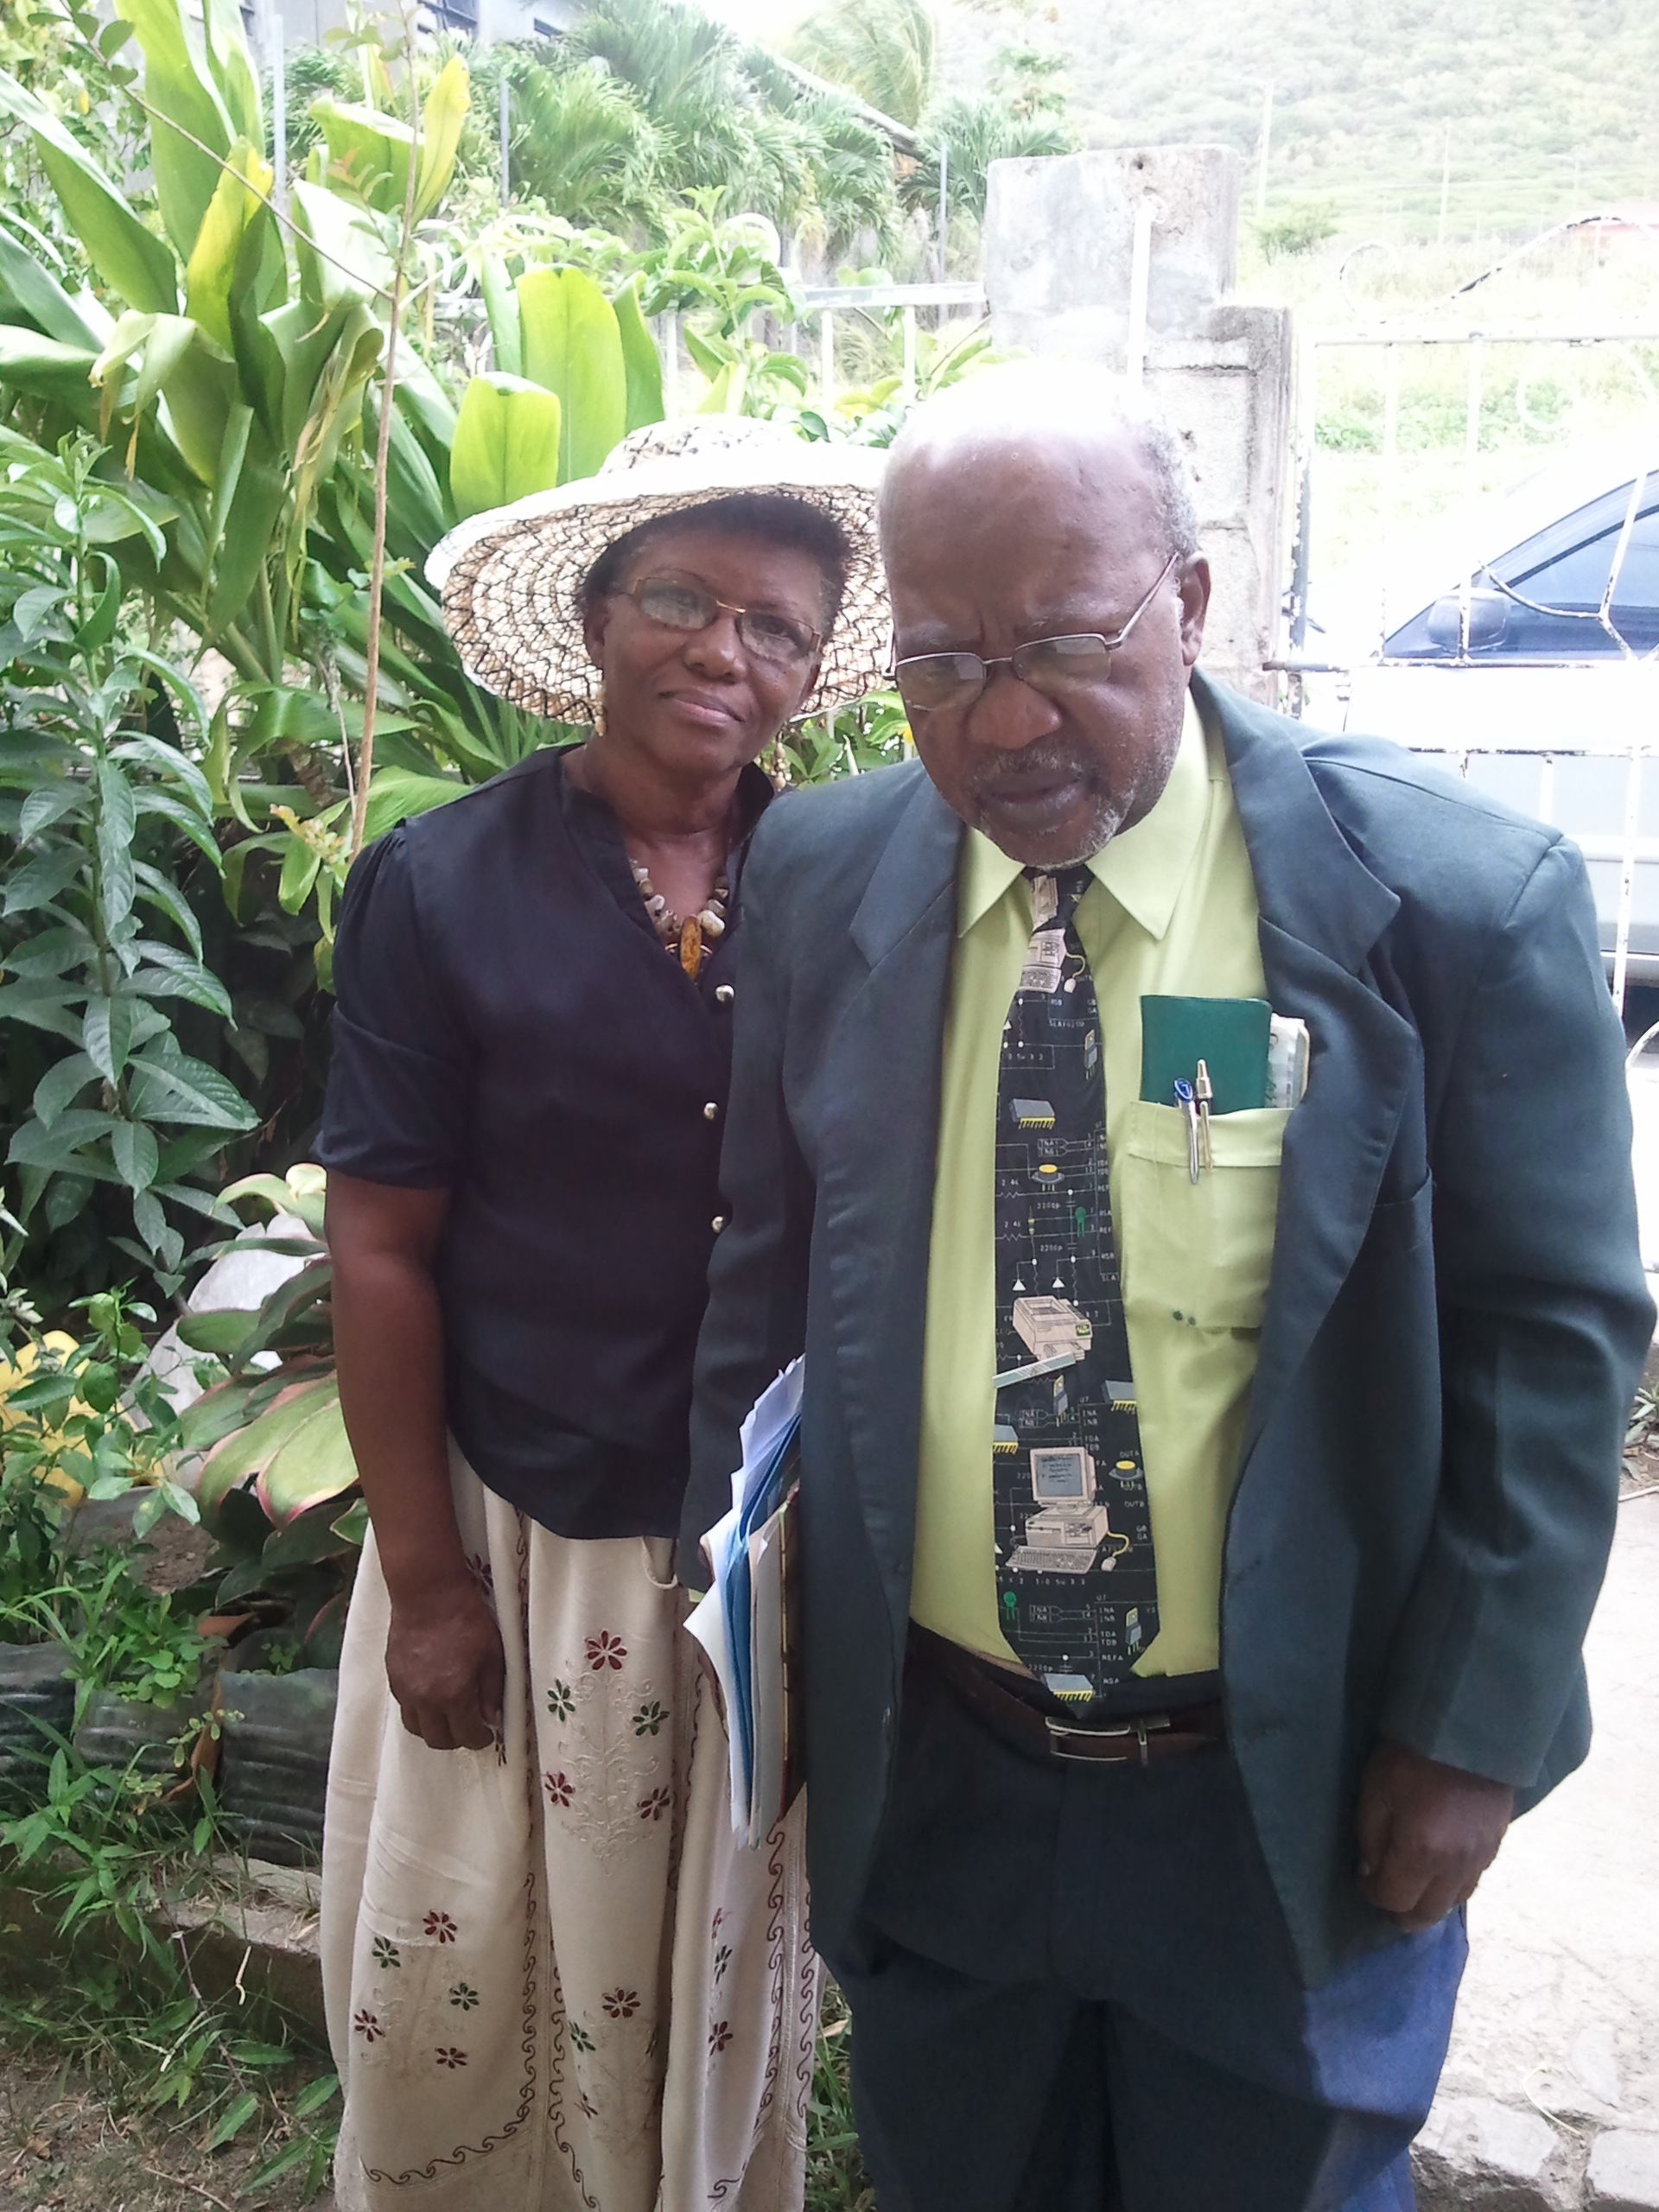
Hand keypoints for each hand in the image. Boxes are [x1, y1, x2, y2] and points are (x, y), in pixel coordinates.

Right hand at [385, 1578, 505, 1752]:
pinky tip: (431, 1698)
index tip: (488, 1733)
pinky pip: (405, 1708)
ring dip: (434, 1729)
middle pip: (438, 1740)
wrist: (427, 1594)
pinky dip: (419, 1712)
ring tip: (448, 1717)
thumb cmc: (465, 1618)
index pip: (467, 1735)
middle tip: (469, 1728)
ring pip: (416, 1729)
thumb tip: (492, 1715)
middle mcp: (426, 1699)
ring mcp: (405, 1690)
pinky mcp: (393, 1678)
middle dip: (457, 1739)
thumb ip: (493, 1689)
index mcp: (454, 1694)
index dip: (480, 1739)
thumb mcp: (493, 1651)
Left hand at [1355, 1739, 1513, 1931]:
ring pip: (1452, 1903)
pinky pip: (1471, 1882)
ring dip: (1429, 1903)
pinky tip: (1438, 1870)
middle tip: (1385, 1895)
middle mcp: (1455, 1866)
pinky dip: (1451, 1885)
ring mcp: (1480, 1859)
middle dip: (1401, 1912)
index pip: (1394, 1900)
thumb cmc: (1409, 1758)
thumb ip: (1370, 1838)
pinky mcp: (1495, 1846)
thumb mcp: (1375, 1791)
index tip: (1362, 1882)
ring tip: (1411, 1886)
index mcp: (1421, 1853)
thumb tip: (1371, 1871)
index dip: (1372, 1896)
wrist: (1465, 1731)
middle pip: (1427, 1915)